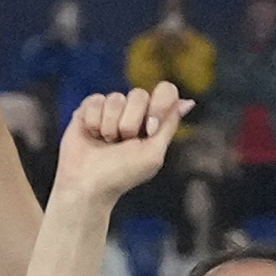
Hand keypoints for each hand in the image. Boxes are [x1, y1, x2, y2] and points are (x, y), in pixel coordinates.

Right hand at [52, 82, 193, 203]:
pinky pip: (95, 100)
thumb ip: (169, 125)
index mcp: (153, 120)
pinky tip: (92, 135)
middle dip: (130, 123)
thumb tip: (188, 102)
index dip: (158, 105)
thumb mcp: (153, 153)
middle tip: (122, 142)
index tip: (149, 129)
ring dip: (109, 125)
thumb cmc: (121, 174)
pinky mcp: (89, 109)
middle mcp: (133, 112)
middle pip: (139, 94)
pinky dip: (93, 121)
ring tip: (105, 142)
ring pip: (115, 98)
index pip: (165, 91)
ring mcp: (110, 109)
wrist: (87, 184)